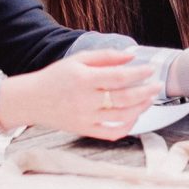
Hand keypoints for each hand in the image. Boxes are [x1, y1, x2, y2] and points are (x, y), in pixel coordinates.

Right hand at [0, 50, 157, 139]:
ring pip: (122, 116)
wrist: (31, 100)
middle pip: (124, 98)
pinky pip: (112, 133)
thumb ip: (105, 56)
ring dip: (141, 108)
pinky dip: (127, 126)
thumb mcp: (77, 60)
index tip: (150, 70)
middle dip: (146, 92)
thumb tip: (131, 55)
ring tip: (149, 99)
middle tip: (157, 85)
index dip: (138, 74)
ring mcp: (86, 118)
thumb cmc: (55, 77)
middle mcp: (85, 100)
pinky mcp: (84, 130)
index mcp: (84, 79)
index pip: (118, 77)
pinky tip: (134, 116)